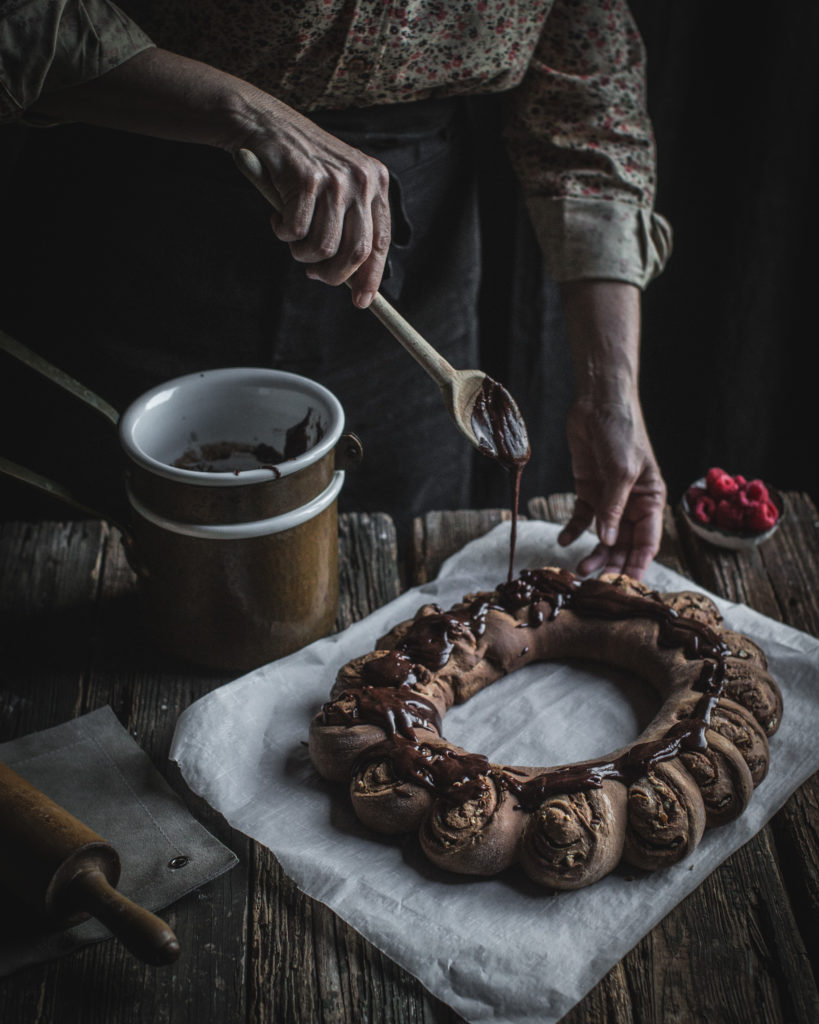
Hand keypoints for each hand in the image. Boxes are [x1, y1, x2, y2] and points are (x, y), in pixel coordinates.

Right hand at [234, 106, 390, 307]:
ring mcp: (335, 178)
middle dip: (333, 275)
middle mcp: (362, 179)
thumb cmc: (299, 166)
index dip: (370, 276)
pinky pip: (296, 231)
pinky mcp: (307, 179)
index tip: (361, 302)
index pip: (380, 242)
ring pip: (324, 246)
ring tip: (292, 238)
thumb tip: (356, 282)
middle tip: (313, 273)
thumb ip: (349, 225)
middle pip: (355, 252)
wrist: (263, 125)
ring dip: (302, 253)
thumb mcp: (335, 189)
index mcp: (376, 182)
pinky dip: (283, 233)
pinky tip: (278, 218)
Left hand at [558, 394, 665, 579]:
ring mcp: (609, 499)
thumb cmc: (622, 432)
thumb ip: (613, 508)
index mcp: (651, 501)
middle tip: (594, 585)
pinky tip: (563, 540)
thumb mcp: (621, 471)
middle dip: (611, 565)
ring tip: (577, 570)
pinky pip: (582, 519)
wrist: (599, 404)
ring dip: (592, 554)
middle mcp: (631, 504)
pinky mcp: (589, 491)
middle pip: (623, 545)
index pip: (647, 542)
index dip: (637, 565)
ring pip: (603, 537)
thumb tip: (605, 541)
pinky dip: (573, 530)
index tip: (625, 586)